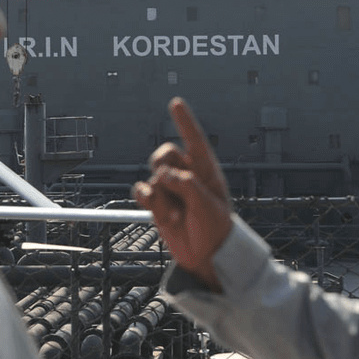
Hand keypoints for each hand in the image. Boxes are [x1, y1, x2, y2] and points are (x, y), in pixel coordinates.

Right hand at [133, 98, 232, 290]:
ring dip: (161, 197)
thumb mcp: (207, 205)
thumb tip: (162, 173)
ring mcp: (170, 189)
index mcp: (206, 171)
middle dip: (162, 164)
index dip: (184, 122)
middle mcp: (186, 175)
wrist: (205, 256)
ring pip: (153, 176)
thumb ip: (186, 185)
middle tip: (169, 181)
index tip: (175, 103)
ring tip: (177, 216)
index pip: (194, 141)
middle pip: (165, 153)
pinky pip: (143, 190)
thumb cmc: (215, 229)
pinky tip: (156, 211)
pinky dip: (147, 200)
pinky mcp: (157, 203)